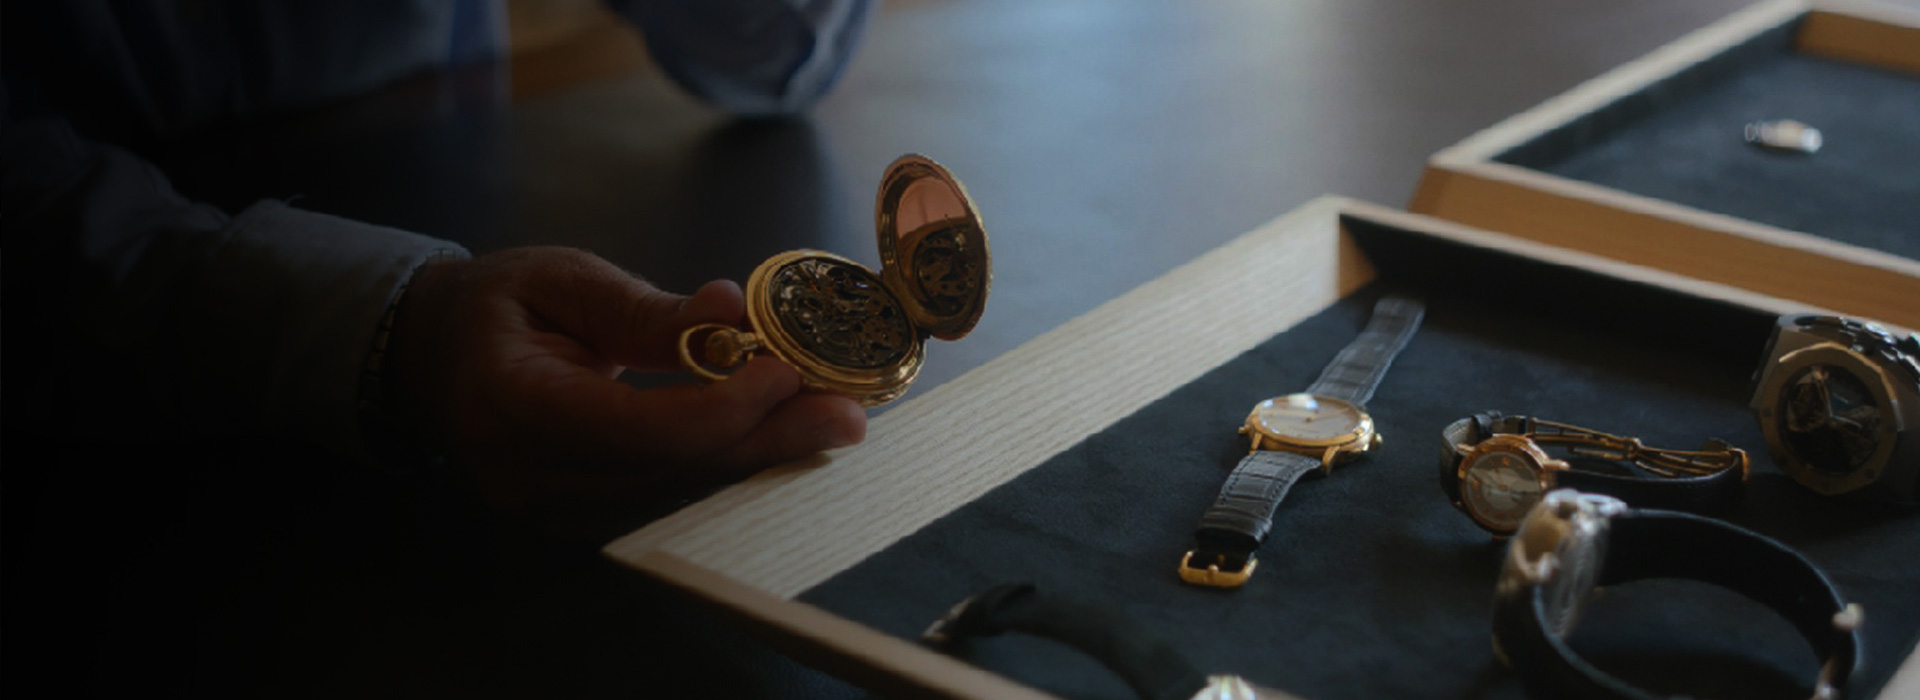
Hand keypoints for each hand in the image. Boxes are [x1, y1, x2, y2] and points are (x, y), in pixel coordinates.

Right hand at [386, 247, 866, 523]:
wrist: (431, 357)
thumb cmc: (495, 305)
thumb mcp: (561, 279)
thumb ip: (643, 307)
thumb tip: (730, 309)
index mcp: (512, 405)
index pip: (635, 429)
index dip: (719, 408)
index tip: (786, 370)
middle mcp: (531, 475)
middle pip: (671, 469)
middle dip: (766, 438)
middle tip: (849, 415)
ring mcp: (553, 507)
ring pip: (678, 489)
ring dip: (759, 452)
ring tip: (832, 419)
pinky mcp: (580, 513)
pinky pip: (666, 492)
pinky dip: (727, 460)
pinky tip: (781, 434)